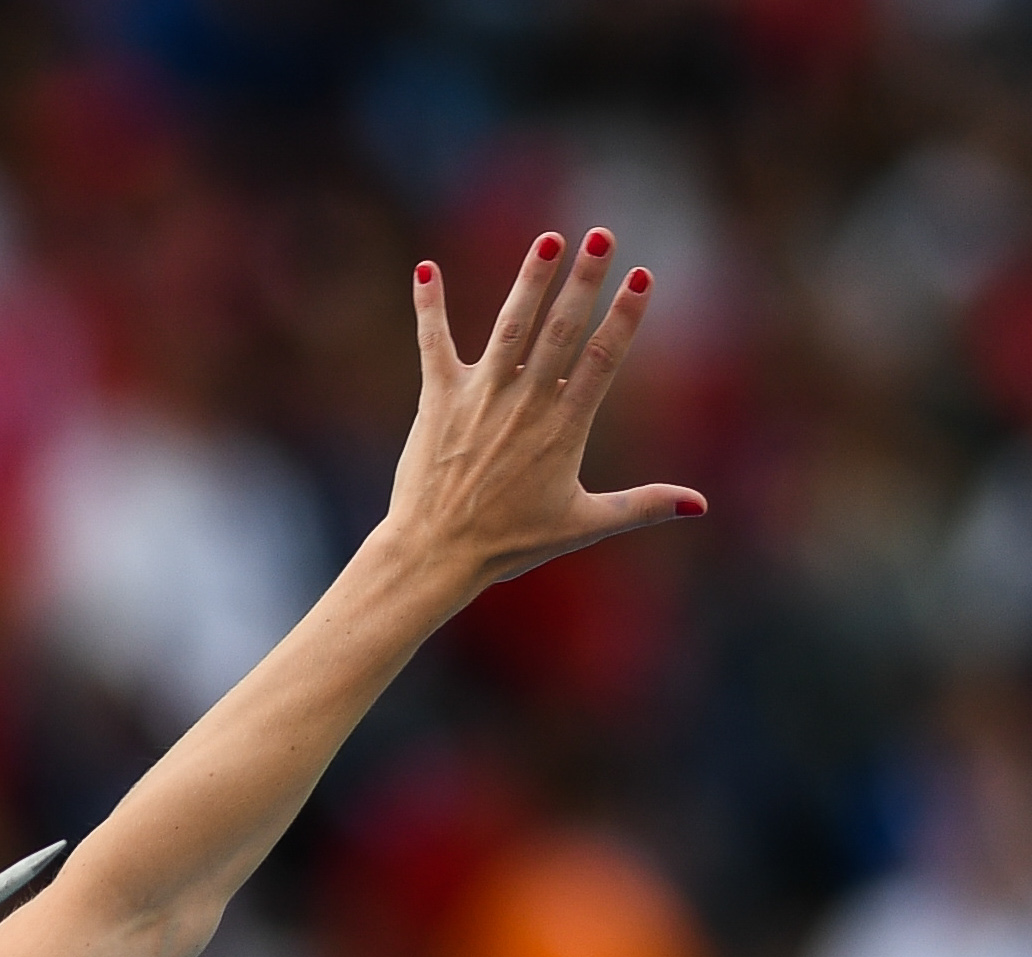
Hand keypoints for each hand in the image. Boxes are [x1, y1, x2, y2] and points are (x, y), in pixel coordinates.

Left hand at [387, 228, 706, 595]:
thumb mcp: (583, 525)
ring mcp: (480, 397)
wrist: (435, 554)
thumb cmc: (508, 543)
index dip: (625, 315)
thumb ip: (642, 506)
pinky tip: (426, 270)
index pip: (604, 359)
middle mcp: (525, 402)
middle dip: (584, 279)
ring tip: (548, 238)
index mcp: (564, 427)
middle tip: (602, 234)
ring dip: (530, 278)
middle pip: (561, 329)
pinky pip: (433, 344)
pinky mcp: (439, 399)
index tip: (642, 274)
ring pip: (510, 325)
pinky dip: (429, 307)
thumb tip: (700, 506)